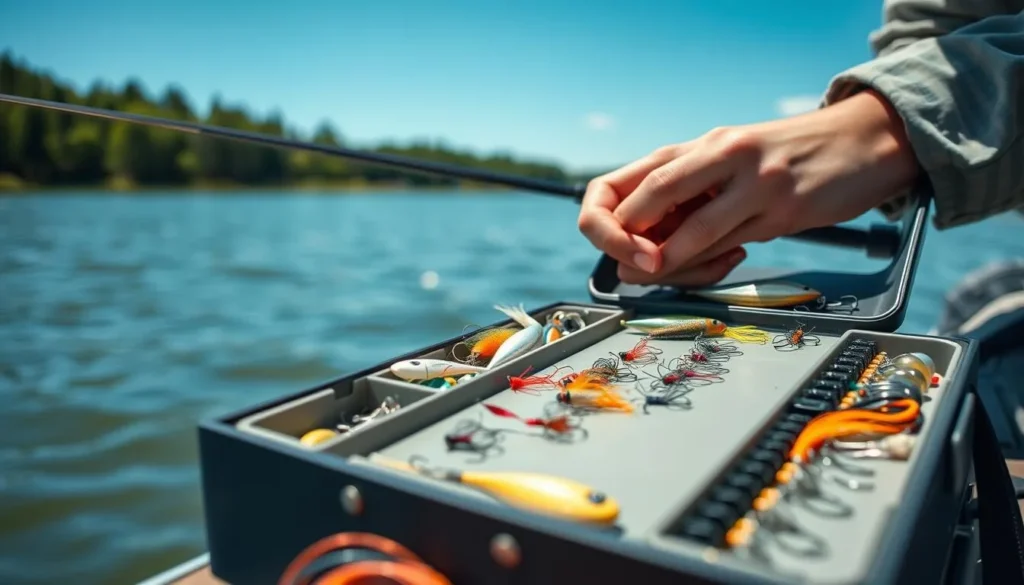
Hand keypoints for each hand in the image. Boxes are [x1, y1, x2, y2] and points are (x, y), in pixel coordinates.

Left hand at [578, 89, 919, 286]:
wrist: (864, 141)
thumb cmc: (788, 158)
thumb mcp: (730, 166)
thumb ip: (687, 197)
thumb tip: (637, 248)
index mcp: (698, 146)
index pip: (624, 179)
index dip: (603, 219)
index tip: (612, 246)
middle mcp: (720, 154)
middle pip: (650, 197)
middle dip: (627, 242)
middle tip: (632, 267)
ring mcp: (753, 180)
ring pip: (692, 232)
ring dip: (669, 264)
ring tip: (660, 274)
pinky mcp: (783, 208)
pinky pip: (733, 245)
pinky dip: (713, 264)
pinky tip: (722, 262)